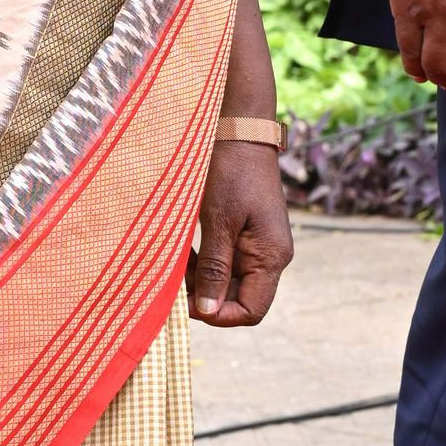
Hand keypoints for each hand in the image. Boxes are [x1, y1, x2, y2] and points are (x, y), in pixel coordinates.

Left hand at [190, 142, 293, 326]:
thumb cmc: (231, 171)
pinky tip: (184, 252)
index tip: (188, 303)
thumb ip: (215, 269)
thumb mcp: (219, 221)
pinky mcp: (247, 235)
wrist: (240, 131)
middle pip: (239, 297)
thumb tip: (208, 310)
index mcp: (271, 256)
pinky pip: (225, 262)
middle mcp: (271, 256)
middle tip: (174, 281)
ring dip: (201, 279)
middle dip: (206, 295)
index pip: (251, 310)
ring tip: (176, 264)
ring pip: (228, 281)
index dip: (220, 315)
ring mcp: (259, 246)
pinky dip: (204, 263)